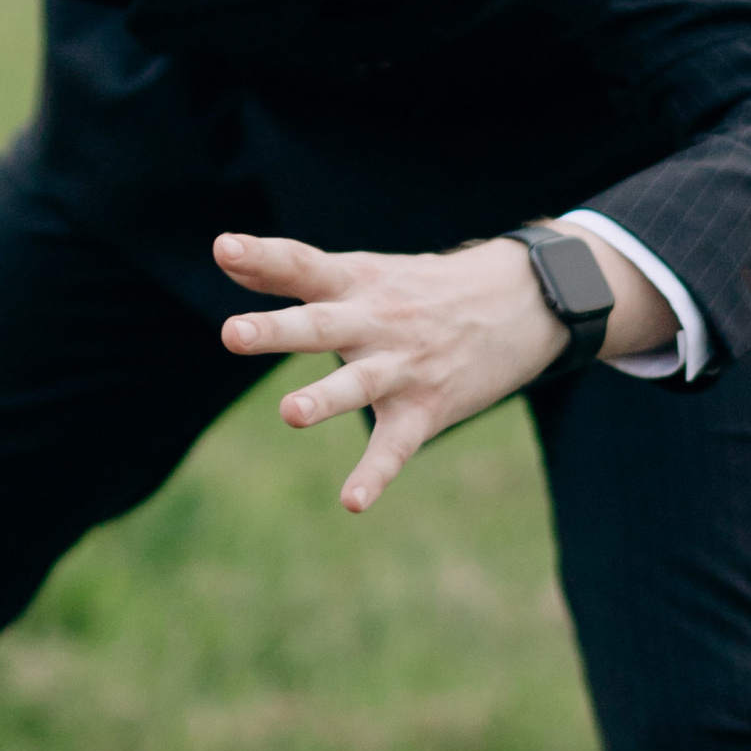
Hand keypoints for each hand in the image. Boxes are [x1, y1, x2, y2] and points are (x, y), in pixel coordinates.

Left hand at [215, 229, 673, 514]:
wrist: (526, 300)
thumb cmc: (421, 288)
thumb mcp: (364, 270)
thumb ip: (293, 270)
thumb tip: (225, 253)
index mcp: (358, 283)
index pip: (304, 264)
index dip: (263, 256)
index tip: (225, 248)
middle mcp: (377, 322)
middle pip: (321, 325)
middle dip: (277, 330)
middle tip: (232, 333)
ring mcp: (404, 367)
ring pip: (358, 384)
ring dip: (324, 398)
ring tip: (290, 413)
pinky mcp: (427, 409)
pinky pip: (396, 447)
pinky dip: (375, 475)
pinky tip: (351, 503)